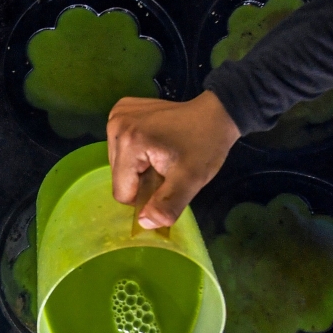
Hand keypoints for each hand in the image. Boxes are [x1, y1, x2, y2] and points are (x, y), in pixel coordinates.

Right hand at [106, 90, 240, 228]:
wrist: (216, 114)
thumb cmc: (204, 146)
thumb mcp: (190, 180)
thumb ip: (167, 204)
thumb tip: (144, 223)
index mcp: (129, 142)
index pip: (122, 191)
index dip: (145, 194)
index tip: (165, 180)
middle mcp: (116, 125)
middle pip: (118, 176)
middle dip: (141, 179)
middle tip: (165, 166)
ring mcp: (117, 114)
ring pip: (118, 163)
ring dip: (138, 166)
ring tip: (160, 152)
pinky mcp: (120, 110)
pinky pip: (120, 146)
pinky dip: (136, 149)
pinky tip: (153, 141)